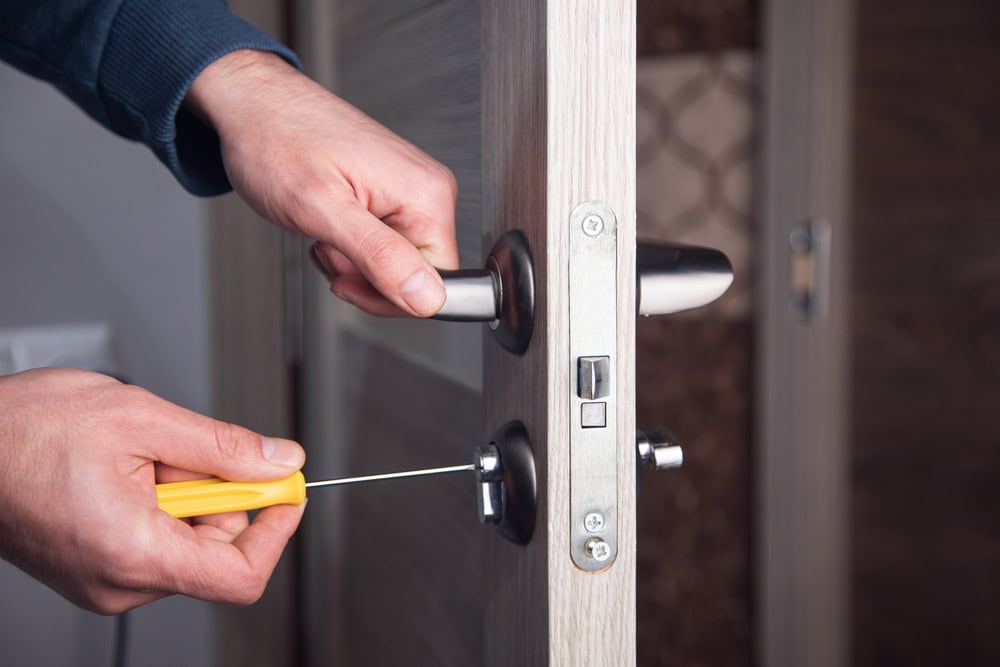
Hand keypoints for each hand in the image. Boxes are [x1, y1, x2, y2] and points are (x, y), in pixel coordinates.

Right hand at [0, 368, 305, 613]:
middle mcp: (119, 583)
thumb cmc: (26, 430)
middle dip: (217, 492)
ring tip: (137, 458)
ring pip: (189, 540)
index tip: (286, 489)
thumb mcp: (142, 419)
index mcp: (133, 554)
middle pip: (218, 550)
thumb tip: (280, 461)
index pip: (241, 575)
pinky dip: (160, 502)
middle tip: (177, 451)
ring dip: (185, 492)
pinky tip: (125, 473)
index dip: (276, 530)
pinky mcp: (97, 568)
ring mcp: (105, 580)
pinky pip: (158, 540)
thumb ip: (222, 447)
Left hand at [185, 50, 459, 316]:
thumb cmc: (276, 140)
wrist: (252, 104)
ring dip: (353, 264)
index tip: (346, 279)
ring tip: (322, 230)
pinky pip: (383, 244)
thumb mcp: (322, 209)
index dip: (389, 297)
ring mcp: (409, 191)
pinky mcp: (390, 193)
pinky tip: (327, 224)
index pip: (438, 284)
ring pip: (396, 263)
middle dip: (366, 278)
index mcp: (426, 196)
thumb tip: (428, 298)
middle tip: (327, 246)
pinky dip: (350, 246)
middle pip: (417, 276)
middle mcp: (428, 191)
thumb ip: (380, 257)